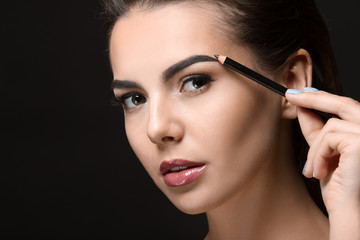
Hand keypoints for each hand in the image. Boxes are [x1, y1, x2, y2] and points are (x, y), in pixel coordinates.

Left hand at [286, 88, 359, 238]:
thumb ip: (317, 131)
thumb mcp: (324, 153)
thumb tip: (303, 109)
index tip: (302, 92)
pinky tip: (318, 172)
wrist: (348, 213)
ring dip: (314, 149)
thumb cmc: (340, 188)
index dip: (323, 97)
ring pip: (330, 127)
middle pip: (344, 104)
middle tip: (291, 95)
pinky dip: (317, 155)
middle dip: (314, 98)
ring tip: (311, 170)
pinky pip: (328, 138)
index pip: (347, 107)